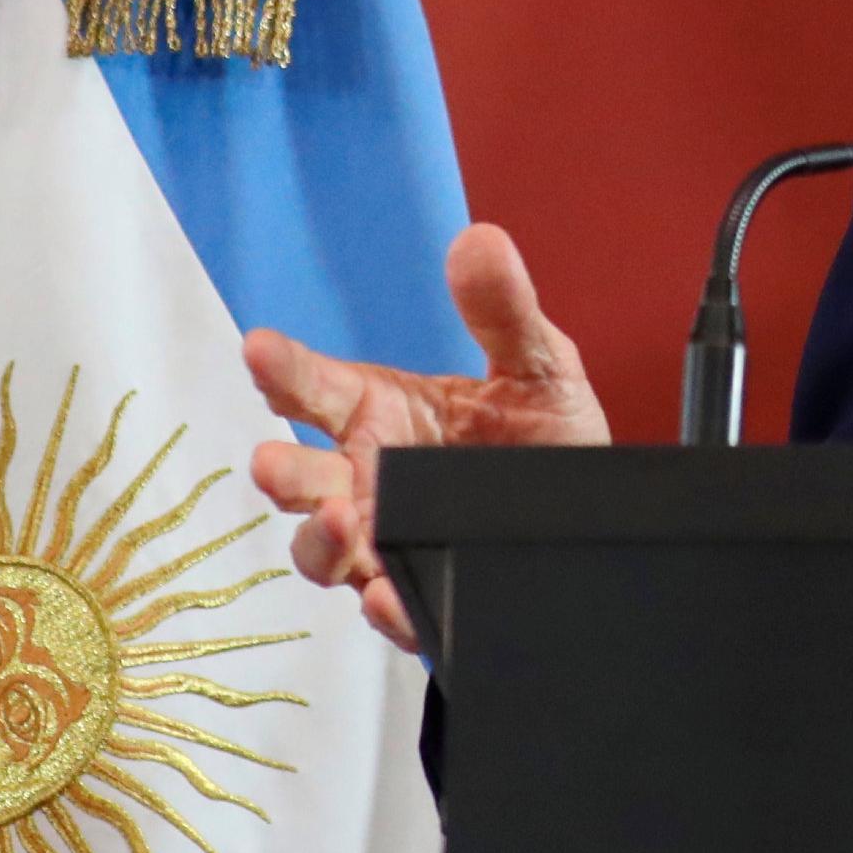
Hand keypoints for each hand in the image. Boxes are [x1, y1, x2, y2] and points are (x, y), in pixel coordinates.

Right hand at [242, 222, 611, 650]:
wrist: (594, 515)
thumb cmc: (547, 434)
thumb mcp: (538, 365)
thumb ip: (503, 310)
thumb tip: (479, 240)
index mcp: (381, 413)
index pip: (314, 388)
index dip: (283, 370)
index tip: (258, 349)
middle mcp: (367, 480)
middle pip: (302, 481)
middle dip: (281, 473)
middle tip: (271, 461)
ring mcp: (386, 542)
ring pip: (326, 552)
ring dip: (322, 542)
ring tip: (342, 521)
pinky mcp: (420, 597)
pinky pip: (390, 612)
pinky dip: (384, 608)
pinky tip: (388, 595)